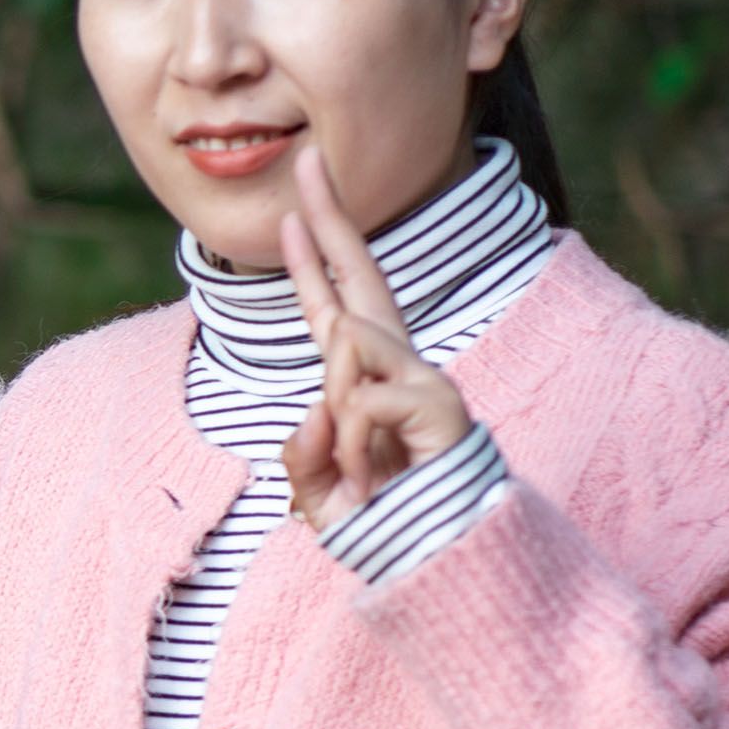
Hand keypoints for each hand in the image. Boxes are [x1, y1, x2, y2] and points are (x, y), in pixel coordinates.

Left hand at [278, 144, 475, 528]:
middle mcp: (398, 368)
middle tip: (307, 163)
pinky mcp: (443, 404)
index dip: (307, 262)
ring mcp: (424, 380)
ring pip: (347, 344)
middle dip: (331, 220)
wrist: (441, 565)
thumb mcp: (320, 492)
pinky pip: (364, 401)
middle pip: (361, 279)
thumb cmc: (384, 525)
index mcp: (363, 383)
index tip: (284, 213)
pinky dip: (356, 446)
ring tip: (362, 473)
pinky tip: (378, 477)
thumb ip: (305, 452)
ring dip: (339, 416)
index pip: (330, 309)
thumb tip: (319, 404)